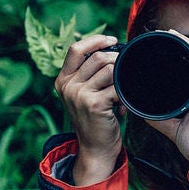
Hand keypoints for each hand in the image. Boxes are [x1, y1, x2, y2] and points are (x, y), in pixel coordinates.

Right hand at [55, 34, 122, 184]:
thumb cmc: (95, 120)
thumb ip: (90, 75)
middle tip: (125, 72)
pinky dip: (125, 93)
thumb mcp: (84, 95)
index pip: (76, 49)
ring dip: (122, 77)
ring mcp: (79, 95)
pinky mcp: (93, 104)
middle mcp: (68, 86)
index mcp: (63, 80)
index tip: (111, 40)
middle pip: (97, 57)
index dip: (95, 40)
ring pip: (109, 69)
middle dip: (117, 60)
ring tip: (122, 93)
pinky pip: (117, 86)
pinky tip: (123, 105)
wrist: (95, 150)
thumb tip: (112, 50)